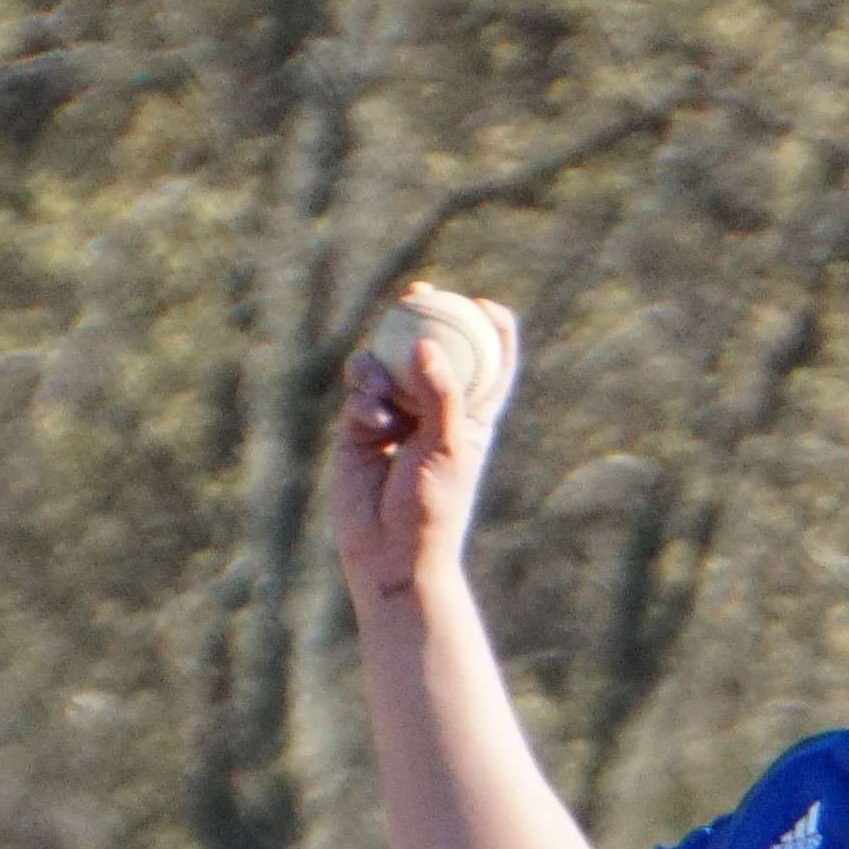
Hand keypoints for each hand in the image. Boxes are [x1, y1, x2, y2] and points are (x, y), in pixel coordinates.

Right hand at [331, 282, 520, 611]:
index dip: (487, 327)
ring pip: (386, 362)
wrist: (392, 554)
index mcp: (471, 413)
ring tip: (381, 391)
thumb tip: (425, 344)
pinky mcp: (361, 427)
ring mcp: (395, 414)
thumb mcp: (447, 447)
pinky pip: (360, 391)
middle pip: (430, 346)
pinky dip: (365, 398)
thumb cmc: (433, 507)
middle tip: (418, 293)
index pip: (488, 360)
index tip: (480, 306)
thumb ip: (439, 394)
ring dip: (380, 364)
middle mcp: (432, 408)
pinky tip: (374, 423)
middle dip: (422, 315)